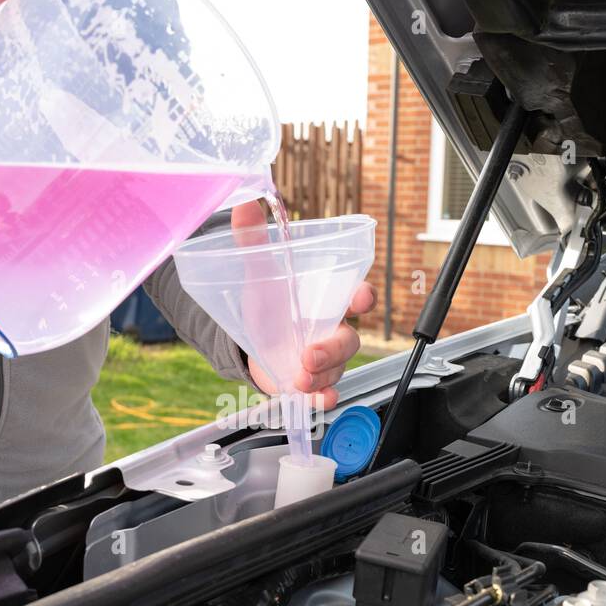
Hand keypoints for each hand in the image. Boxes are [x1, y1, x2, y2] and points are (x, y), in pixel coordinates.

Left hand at [233, 204, 376, 410]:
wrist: (250, 342)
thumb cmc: (267, 306)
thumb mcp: (258, 273)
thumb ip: (254, 240)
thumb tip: (243, 204)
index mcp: (328, 300)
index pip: (357, 296)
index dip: (363, 297)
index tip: (360, 298)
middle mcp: (332, 330)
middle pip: (348, 340)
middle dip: (332, 349)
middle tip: (309, 355)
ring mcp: (324, 360)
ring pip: (336, 369)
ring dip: (321, 376)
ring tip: (299, 378)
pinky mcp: (312, 383)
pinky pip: (327, 393)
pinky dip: (324, 399)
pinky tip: (318, 401)